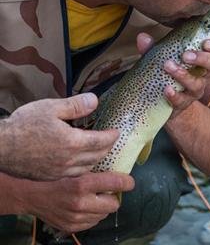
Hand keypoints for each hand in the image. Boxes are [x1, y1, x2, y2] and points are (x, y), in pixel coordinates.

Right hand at [0, 94, 118, 180]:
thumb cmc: (24, 125)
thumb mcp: (51, 108)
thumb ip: (76, 105)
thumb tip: (95, 100)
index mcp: (73, 142)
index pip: (101, 141)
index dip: (111, 136)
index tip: (116, 132)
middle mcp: (69, 160)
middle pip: (97, 156)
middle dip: (107, 148)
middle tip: (110, 141)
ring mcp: (59, 171)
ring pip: (87, 168)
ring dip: (97, 160)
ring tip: (100, 152)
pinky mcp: (50, 177)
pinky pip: (74, 174)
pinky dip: (83, 168)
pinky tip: (81, 162)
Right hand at [21, 172, 133, 232]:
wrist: (33, 195)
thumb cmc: (57, 176)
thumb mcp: (77, 168)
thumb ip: (96, 170)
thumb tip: (117, 169)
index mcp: (82, 183)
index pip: (114, 183)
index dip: (126, 182)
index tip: (130, 182)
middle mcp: (80, 202)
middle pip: (113, 204)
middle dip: (113, 196)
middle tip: (108, 190)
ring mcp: (76, 218)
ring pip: (104, 215)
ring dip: (103, 206)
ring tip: (94, 197)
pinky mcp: (72, 227)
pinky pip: (93, 222)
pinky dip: (93, 215)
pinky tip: (86, 206)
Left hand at [137, 33, 209, 115]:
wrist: (161, 101)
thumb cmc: (167, 73)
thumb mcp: (161, 57)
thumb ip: (153, 47)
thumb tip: (142, 37)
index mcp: (203, 61)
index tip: (206, 42)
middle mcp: (203, 76)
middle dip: (204, 58)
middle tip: (187, 54)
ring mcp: (194, 91)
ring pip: (197, 84)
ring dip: (184, 75)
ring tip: (169, 66)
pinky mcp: (182, 104)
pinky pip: (181, 101)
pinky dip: (175, 95)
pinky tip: (166, 89)